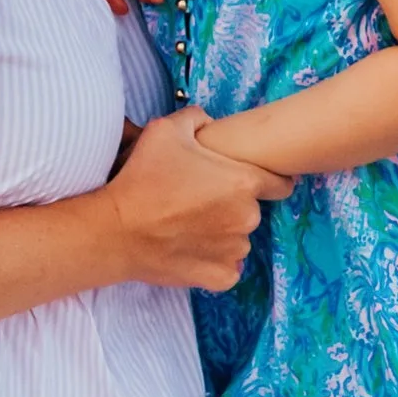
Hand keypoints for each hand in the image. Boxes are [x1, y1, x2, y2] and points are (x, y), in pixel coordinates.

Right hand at [104, 108, 287, 291]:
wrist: (116, 230)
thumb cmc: (142, 178)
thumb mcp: (166, 129)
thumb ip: (197, 119)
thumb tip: (208, 123)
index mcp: (243, 182)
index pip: (281, 183)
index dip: (271, 179)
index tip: (250, 180)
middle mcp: (247, 218)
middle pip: (252, 209)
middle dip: (232, 204)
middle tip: (198, 200)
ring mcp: (235, 250)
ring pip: (238, 238)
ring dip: (222, 233)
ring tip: (188, 226)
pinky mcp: (219, 277)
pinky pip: (227, 267)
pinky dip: (214, 260)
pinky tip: (190, 249)